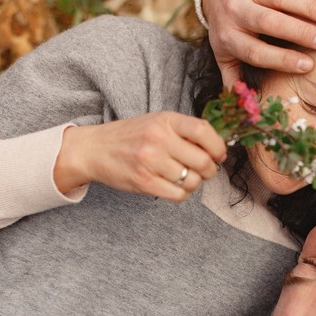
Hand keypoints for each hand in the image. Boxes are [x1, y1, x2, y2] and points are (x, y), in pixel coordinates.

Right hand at [55, 112, 226, 201]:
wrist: (95, 149)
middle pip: (203, 161)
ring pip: (193, 181)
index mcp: (166, 120)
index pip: (204, 131)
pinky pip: (178, 195)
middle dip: (210, 170)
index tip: (219, 154)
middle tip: (205, 170)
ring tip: (185, 177)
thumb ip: (186, 130)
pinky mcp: (144, 182)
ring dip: (195, 183)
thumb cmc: (132, 136)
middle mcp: (158, 139)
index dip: (218, 146)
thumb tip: (219, 147)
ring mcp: (150, 161)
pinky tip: (175, 186)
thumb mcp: (158, 122)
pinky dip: (182, 193)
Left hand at [202, 0, 315, 85]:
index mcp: (229, 39)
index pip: (255, 51)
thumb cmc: (228, 32)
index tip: (307, 66)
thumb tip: (247, 110)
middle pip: (268, 22)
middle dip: (299, 32)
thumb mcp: (224, 56)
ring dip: (309, 8)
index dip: (281, 59)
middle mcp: (235, 13)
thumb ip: (235, 80)